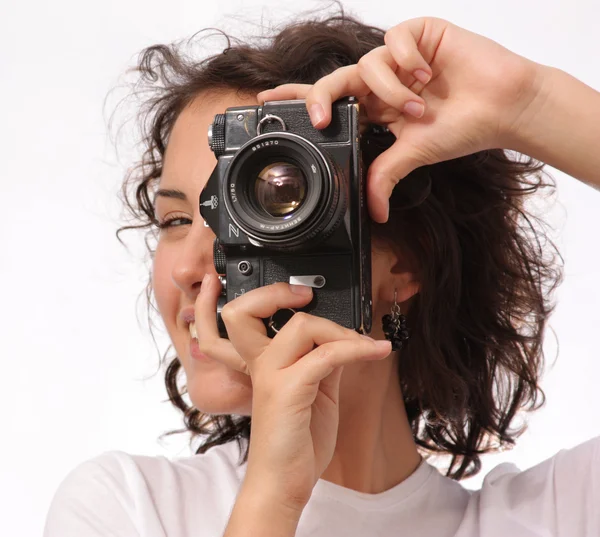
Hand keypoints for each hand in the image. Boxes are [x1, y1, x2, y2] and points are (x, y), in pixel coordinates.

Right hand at [194, 275, 390, 511]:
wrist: (284, 482)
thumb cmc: (297, 442)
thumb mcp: (317, 393)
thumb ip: (324, 363)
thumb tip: (344, 340)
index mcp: (263, 363)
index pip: (249, 314)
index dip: (271, 296)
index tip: (304, 295)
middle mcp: (261, 364)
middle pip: (260, 308)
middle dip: (286, 295)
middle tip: (320, 305)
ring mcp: (271, 376)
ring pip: (303, 326)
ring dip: (342, 330)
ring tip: (366, 344)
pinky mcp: (287, 391)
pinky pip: (327, 355)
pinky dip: (357, 349)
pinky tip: (377, 351)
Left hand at [257, 16, 543, 222]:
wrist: (502, 106)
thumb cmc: (462, 128)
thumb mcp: (413, 154)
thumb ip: (384, 176)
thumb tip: (374, 213)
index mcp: (376, 108)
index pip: (331, 103)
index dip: (299, 102)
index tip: (267, 103)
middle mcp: (381, 82)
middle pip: (334, 81)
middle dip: (320, 98)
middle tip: (321, 118)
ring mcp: (397, 57)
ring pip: (366, 65)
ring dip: (390, 92)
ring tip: (419, 107)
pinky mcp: (417, 33)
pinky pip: (394, 41)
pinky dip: (408, 62)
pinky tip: (428, 74)